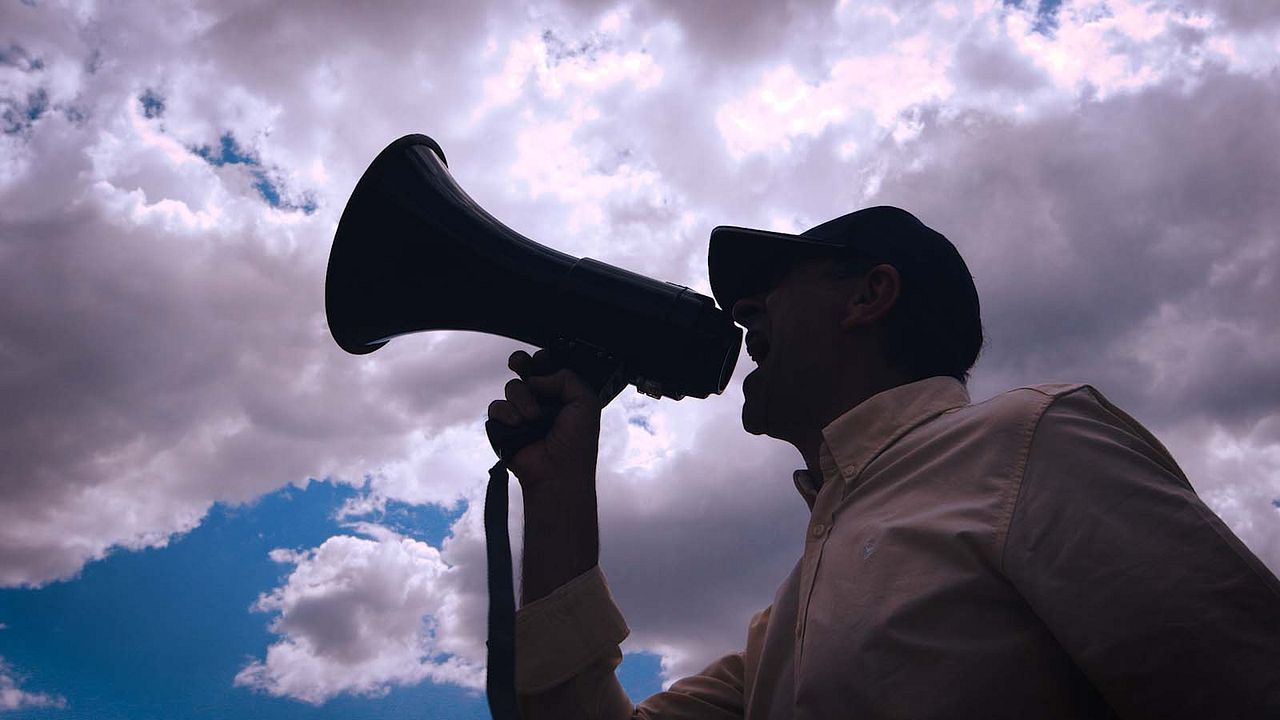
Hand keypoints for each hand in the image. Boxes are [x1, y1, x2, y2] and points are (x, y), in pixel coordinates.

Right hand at [486, 349, 601, 499]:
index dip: (544, 360)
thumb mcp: (585, 401)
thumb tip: (538, 375)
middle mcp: (541, 401)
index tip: (543, 359)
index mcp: (562, 394)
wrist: (557, 473)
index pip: (549, 368)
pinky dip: (507, 413)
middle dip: (521, 362)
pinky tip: (518, 424)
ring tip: (534, 417)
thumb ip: (567, 377)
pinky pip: (497, 406)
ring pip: (512, 387)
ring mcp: (521, 413)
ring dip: (523, 398)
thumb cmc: (576, 443)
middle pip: (524, 370)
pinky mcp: (503, 426)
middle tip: (519, 363)